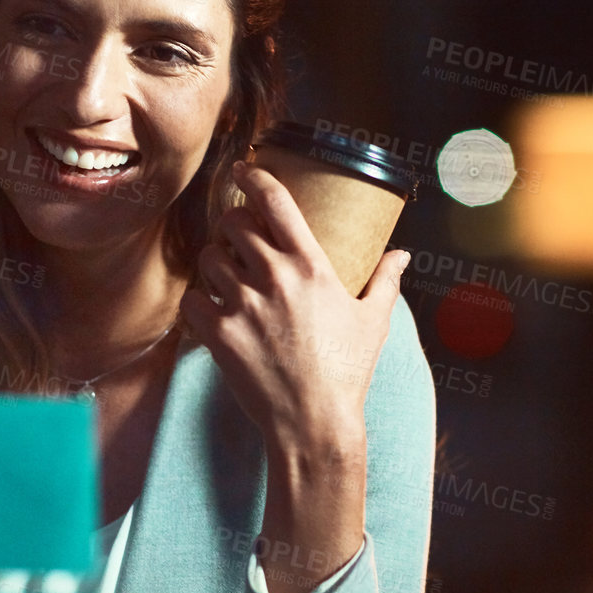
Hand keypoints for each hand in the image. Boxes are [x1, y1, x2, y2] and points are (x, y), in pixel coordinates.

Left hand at [180, 160, 410, 455]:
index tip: (242, 169)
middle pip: (233, 223)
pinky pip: (191, 299)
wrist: (313, 423)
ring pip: (208, 259)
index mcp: (312, 267)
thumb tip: (401, 255)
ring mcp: (242, 306)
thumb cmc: (347, 372)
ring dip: (214, 262)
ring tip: (227, 277)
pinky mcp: (218, 335)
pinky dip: (197, 301)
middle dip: (233, 226)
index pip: (275, 201)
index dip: (253, 176)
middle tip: (239, 239)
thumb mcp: (373, 321)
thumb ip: (385, 281)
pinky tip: (211, 310)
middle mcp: (274, 278)